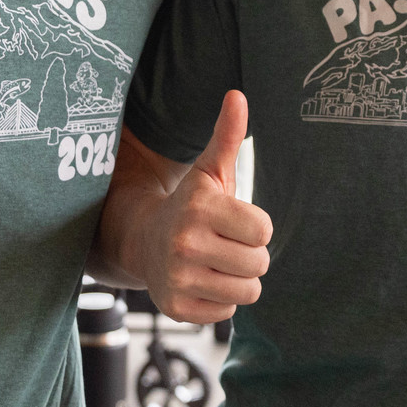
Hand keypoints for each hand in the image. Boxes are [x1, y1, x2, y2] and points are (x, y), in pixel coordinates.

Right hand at [142, 92, 272, 325]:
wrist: (143, 240)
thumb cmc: (191, 205)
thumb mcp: (209, 171)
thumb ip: (227, 136)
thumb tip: (238, 94)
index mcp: (200, 208)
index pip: (263, 231)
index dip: (256, 227)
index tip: (236, 221)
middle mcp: (186, 244)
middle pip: (259, 264)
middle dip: (249, 255)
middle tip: (227, 244)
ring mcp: (178, 279)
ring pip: (248, 291)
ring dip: (239, 279)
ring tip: (217, 263)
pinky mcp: (176, 309)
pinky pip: (228, 312)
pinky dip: (221, 300)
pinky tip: (202, 282)